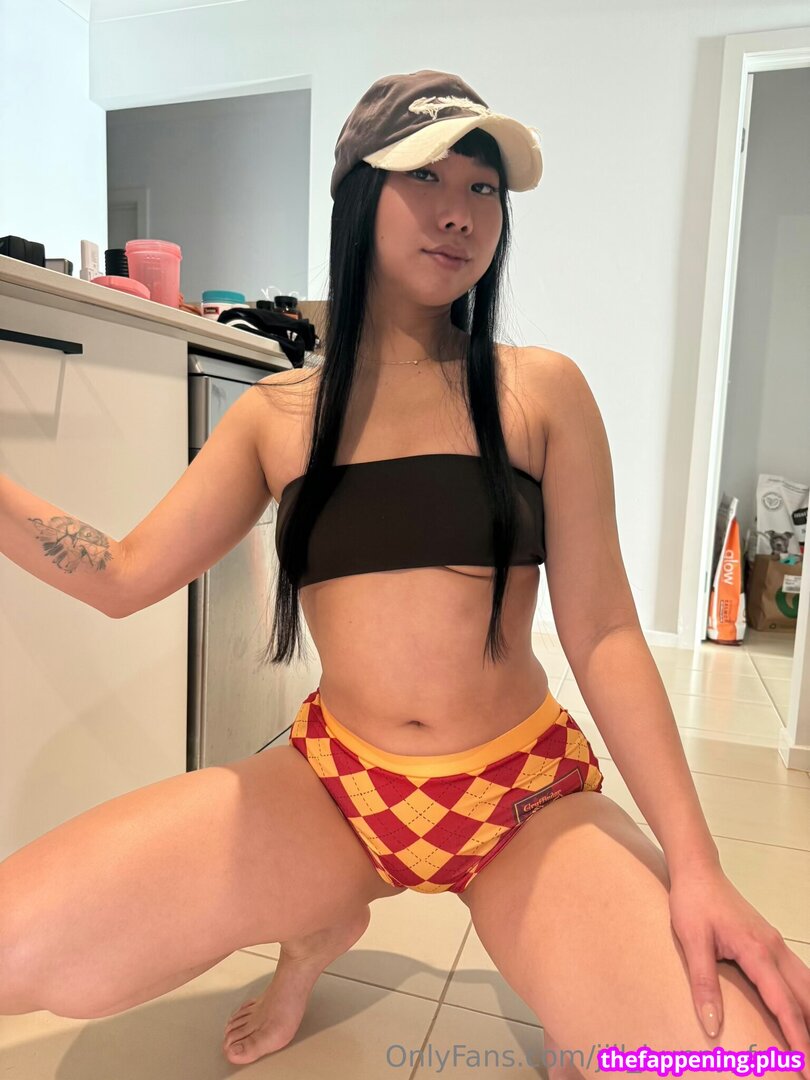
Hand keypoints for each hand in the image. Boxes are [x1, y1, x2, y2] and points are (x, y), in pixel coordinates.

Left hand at [668, 865, 809, 1078]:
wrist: (698, 871)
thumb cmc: (693, 902)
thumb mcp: (692, 941)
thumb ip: (703, 983)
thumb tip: (712, 1025)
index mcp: (757, 952)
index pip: (785, 1005)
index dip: (797, 1039)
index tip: (805, 1067)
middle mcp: (775, 949)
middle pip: (805, 998)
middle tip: (809, 1066)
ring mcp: (776, 944)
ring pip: (807, 985)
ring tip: (808, 1045)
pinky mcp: (771, 942)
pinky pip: (798, 974)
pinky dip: (805, 997)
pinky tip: (803, 1011)